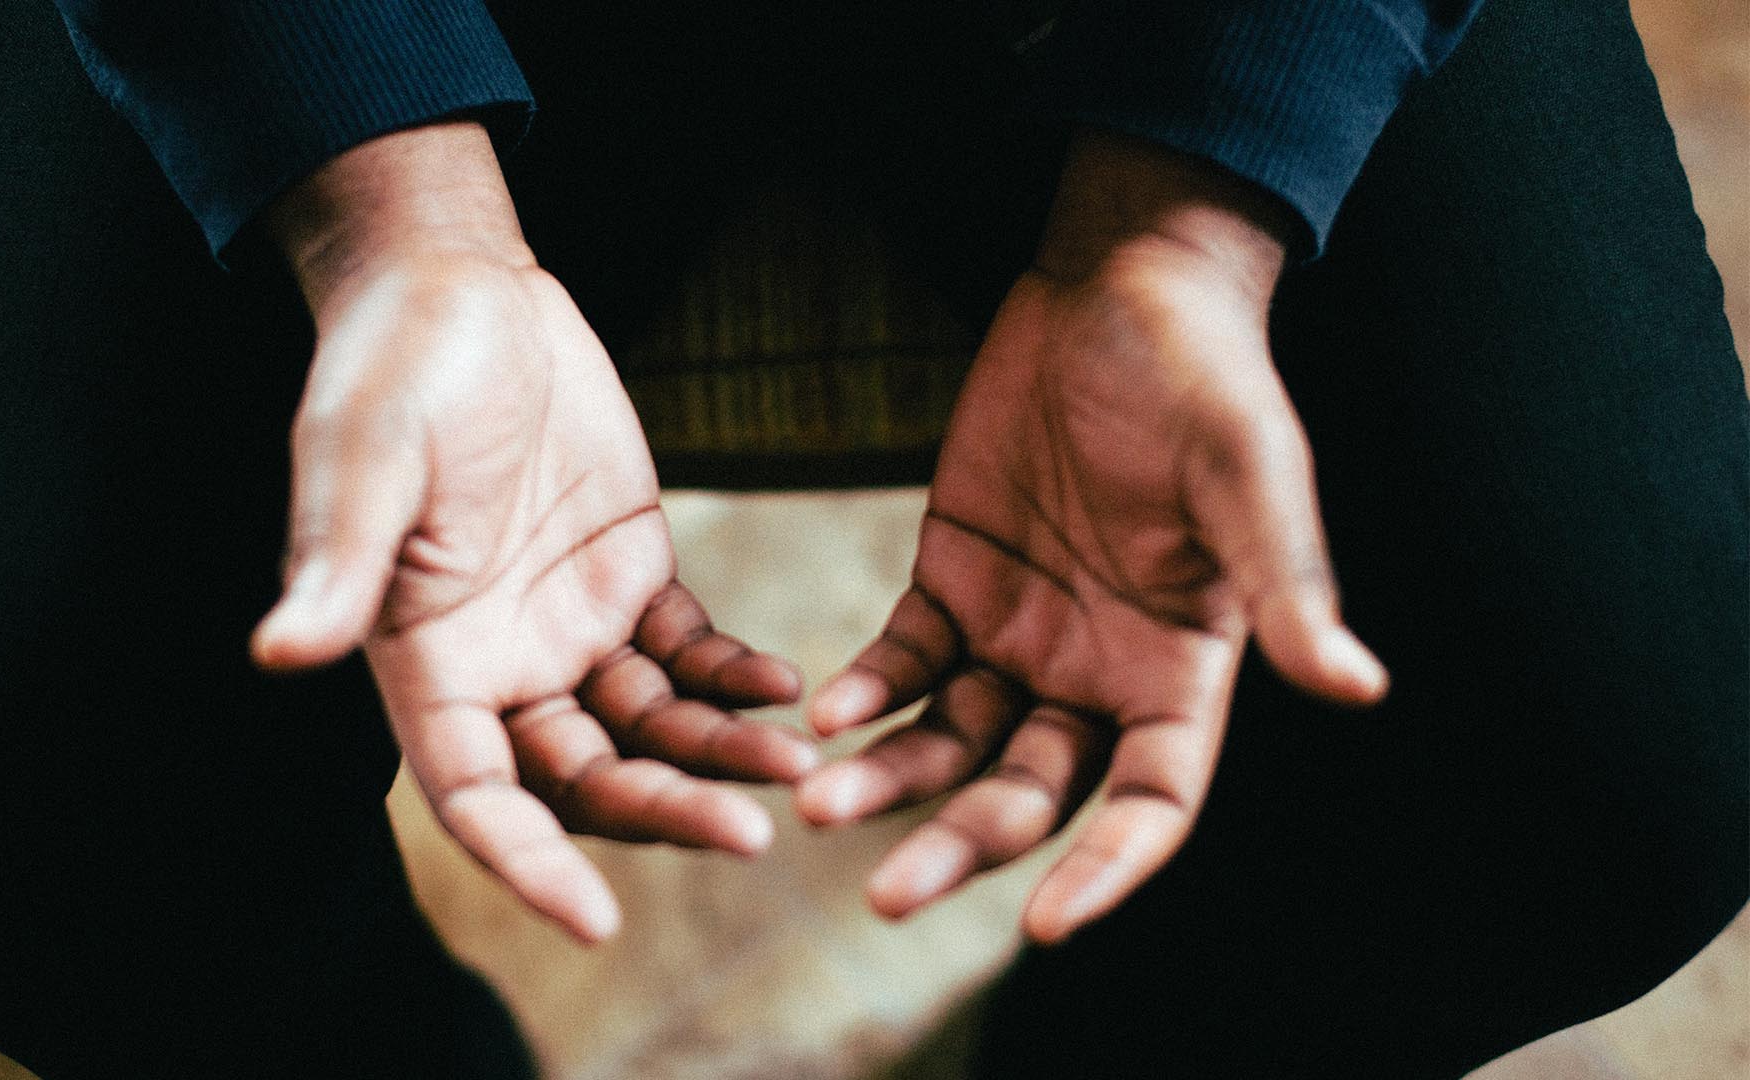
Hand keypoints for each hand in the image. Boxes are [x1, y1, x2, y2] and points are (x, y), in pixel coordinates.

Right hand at [250, 124, 812, 942]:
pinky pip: (689, 652)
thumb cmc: (393, 365)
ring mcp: (569, 623)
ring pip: (650, 728)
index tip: (597, 921)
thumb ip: (344, 560)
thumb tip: (282, 650)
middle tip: (751, 836)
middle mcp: (500, 663)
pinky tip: (787, 686)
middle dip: (663, 813)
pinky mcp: (629, 573)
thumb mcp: (366, 455)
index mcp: (426, 659)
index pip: (474, 796)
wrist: (463, 288)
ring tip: (802, 765)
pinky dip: (735, 678)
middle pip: (584, 779)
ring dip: (720, 754)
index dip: (527, 865)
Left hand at [796, 134, 1387, 943]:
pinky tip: (826, 711)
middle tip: (885, 895)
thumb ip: (1284, 584)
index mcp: (1183, 667)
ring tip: (821, 805)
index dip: (1106, 867)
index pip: (1151, 801)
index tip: (1044, 924)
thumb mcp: (1250, 474)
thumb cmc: (1206, 377)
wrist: (1121, 286)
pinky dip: (869, 690)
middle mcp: (1098, 671)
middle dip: (962, 844)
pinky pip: (906, 660)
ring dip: (892, 778)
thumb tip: (1357, 685)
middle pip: (1031, 792)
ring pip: (952, 740)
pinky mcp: (953, 581)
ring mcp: (1021, 632)